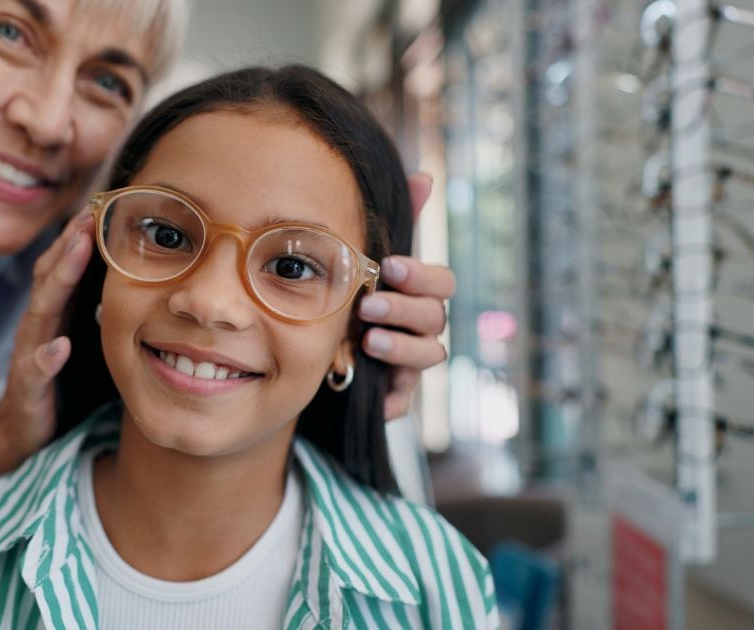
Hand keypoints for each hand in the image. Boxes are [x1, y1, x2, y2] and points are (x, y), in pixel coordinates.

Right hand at [0, 213, 95, 512]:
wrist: (24, 433)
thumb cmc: (63, 384)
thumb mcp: (87, 342)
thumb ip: (102, 311)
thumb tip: (143, 280)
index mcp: (56, 315)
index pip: (66, 268)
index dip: (83, 237)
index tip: (106, 205)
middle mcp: (39, 327)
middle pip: (51, 277)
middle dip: (70, 244)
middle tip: (91, 212)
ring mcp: (30, 355)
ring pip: (41, 311)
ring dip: (59, 279)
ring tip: (77, 251)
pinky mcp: (28, 389)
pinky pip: (35, 371)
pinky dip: (46, 357)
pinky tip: (59, 347)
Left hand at [358, 173, 454, 419]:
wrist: (312, 350)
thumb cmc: (352, 294)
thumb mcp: (366, 257)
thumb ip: (398, 221)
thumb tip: (424, 176)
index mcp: (419, 293)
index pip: (441, 282)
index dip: (421, 275)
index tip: (390, 266)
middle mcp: (423, 327)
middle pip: (435, 318)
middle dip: (405, 310)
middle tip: (371, 305)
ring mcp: (412, 362)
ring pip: (429, 356)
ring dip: (402, 348)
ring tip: (369, 342)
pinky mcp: (397, 395)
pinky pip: (405, 402)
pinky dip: (394, 401)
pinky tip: (376, 398)